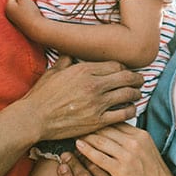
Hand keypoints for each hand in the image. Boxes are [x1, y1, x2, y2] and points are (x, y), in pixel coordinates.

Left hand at [5, 0, 45, 38]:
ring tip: (29, 11)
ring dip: (22, 7)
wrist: (35, 27)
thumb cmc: (29, 12)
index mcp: (8, 5)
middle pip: (14, 2)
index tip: (26, 1)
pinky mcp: (17, 22)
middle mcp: (8, 12)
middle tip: (28, 5)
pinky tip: (28, 15)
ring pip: (17, 8)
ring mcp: (12, 18)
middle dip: (20, 1)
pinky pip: (19, 14)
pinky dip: (23, 13)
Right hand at [25, 57, 142, 140]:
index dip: (123, 68)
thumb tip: (70, 55)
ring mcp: (97, 103)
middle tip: (141, 80)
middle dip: (136, 78)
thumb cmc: (41, 95)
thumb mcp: (53, 72)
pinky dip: (130, 111)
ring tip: (138, 94)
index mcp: (83, 70)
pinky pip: (122, 114)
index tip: (126, 71)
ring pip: (127, 94)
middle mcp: (93, 85)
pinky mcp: (98, 121)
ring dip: (136, 94)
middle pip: (125, 77)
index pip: (114, 65)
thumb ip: (65, 61)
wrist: (35, 118)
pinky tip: (131, 110)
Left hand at [73, 124, 175, 175]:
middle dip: (91, 127)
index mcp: (141, 135)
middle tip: (77, 125)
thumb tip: (117, 131)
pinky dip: (87, 150)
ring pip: (101, 141)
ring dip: (86, 137)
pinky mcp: (121, 169)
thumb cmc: (154, 172)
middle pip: (107, 129)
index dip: (102, 121)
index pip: (117, 122)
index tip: (90, 120)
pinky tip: (78, 146)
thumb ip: (133, 139)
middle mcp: (134, 142)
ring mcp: (127, 155)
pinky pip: (99, 157)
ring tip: (74, 134)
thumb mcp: (147, 149)